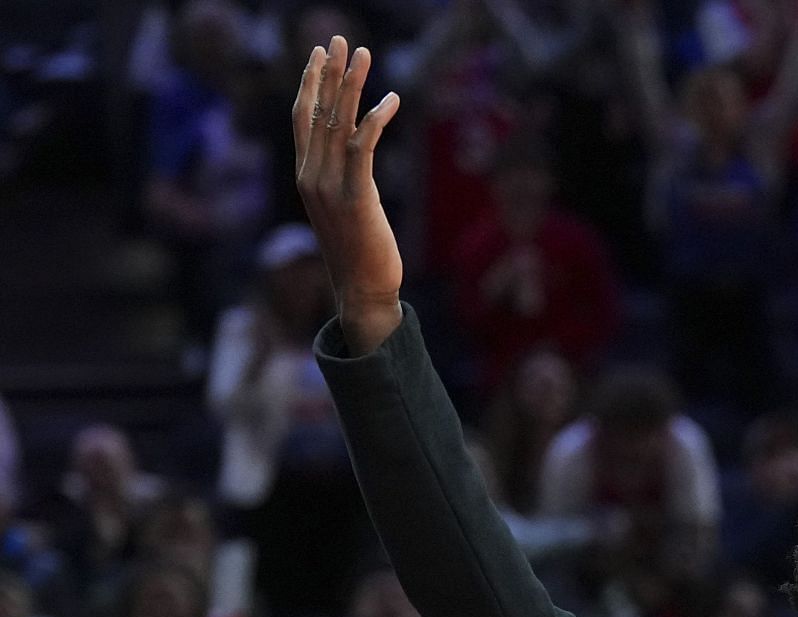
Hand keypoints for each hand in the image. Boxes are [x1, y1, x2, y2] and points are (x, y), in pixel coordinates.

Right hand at [293, 37, 404, 352]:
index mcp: (306, 176)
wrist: (361, 291)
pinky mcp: (355, 198)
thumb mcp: (344, 208)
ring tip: (363, 54)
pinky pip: (362, 149)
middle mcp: (311, 176)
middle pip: (318, 112)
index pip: (302, 119)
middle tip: (340, 39)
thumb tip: (356, 154)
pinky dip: (376, 120)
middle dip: (329, 73)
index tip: (320, 54)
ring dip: (352, 85)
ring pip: (337, 123)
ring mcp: (329, 187)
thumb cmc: (359, 253)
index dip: (310, 84)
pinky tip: (391, 98)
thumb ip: (344, 178)